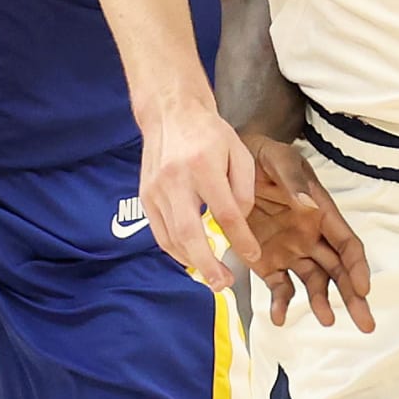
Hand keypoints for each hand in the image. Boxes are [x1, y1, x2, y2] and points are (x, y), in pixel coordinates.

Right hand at [139, 96, 259, 294]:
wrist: (172, 114)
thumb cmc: (209, 134)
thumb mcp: (240, 152)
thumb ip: (244, 189)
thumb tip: (239, 223)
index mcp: (203, 165)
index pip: (224, 212)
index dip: (241, 239)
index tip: (252, 255)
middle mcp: (175, 179)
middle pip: (188, 232)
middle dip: (206, 264)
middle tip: (223, 283)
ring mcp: (155, 189)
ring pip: (171, 237)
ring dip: (191, 262)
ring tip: (212, 278)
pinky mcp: (145, 196)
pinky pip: (159, 232)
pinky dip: (176, 251)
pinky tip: (192, 258)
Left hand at [243, 134, 373, 333]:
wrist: (230, 165)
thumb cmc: (264, 157)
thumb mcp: (280, 161)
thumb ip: (294, 182)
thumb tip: (309, 206)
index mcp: (322, 215)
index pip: (347, 245)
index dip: (357, 268)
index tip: (362, 289)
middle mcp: (312, 238)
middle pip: (339, 271)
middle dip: (354, 297)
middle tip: (366, 323)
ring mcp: (291, 252)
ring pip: (315, 284)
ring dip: (321, 303)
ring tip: (327, 320)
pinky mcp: (268, 263)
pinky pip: (280, 288)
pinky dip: (281, 304)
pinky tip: (279, 318)